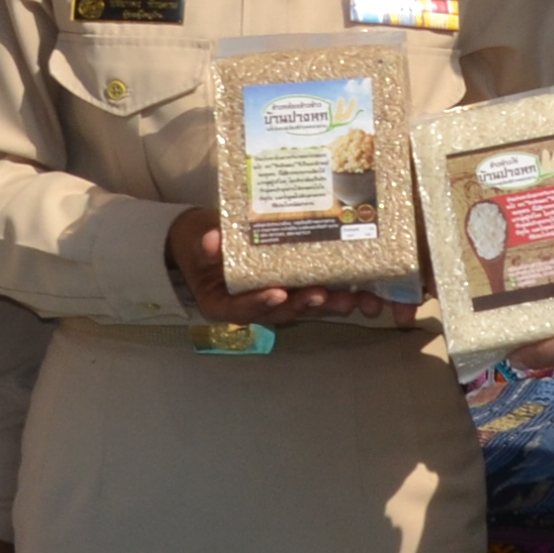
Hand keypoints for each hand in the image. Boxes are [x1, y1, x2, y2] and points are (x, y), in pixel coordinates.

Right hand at [166, 207, 427, 329]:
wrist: (208, 240)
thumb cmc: (201, 242)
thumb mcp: (197, 241)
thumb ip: (204, 244)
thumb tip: (211, 240)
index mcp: (223, 304)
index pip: (242, 308)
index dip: (260, 302)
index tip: (279, 293)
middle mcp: (252, 307)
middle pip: (279, 311)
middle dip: (303, 305)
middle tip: (324, 295)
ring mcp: (274, 300)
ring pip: (301, 307)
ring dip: (327, 304)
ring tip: (351, 299)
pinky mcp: (291, 289)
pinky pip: (311, 294)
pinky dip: (333, 292)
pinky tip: (357, 289)